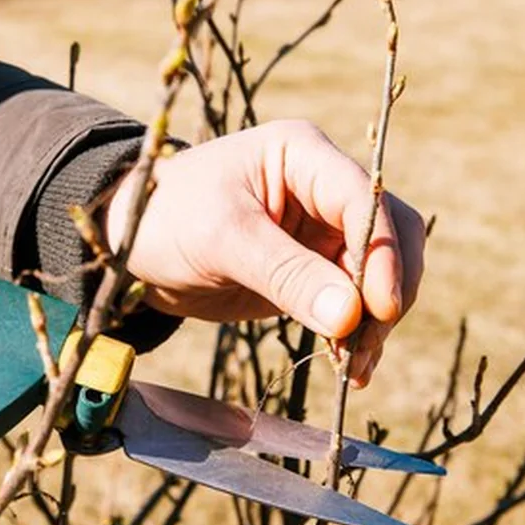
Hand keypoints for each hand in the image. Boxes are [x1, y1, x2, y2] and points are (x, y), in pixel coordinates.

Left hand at [105, 120, 425, 386]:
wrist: (132, 248)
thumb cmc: (167, 219)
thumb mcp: (221, 240)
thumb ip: (286, 274)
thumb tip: (349, 316)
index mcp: (302, 155)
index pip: (363, 200)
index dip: (380, 254)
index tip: (378, 308)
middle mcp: (324, 187)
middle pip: (391, 234)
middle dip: (387, 290)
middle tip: (363, 344)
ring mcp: (324, 230)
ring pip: (383, 272)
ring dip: (377, 321)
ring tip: (353, 368)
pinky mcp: (316, 270)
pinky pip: (357, 302)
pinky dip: (360, 334)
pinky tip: (349, 370)